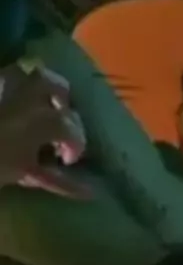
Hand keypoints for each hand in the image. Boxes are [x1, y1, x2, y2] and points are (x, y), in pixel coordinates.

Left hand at [0, 63, 86, 197]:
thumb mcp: (26, 174)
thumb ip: (60, 182)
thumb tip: (92, 192)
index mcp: (42, 121)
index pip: (71, 128)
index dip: (76, 144)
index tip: (68, 159)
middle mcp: (27, 97)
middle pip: (57, 87)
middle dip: (63, 105)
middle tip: (59, 123)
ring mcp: (5, 87)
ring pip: (29, 71)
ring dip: (38, 84)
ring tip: (38, 100)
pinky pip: (6, 77)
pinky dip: (12, 85)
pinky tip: (10, 101)